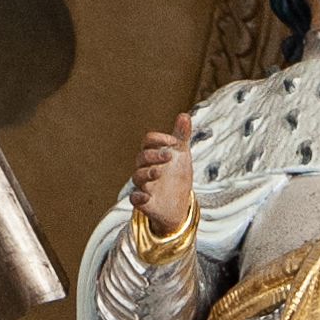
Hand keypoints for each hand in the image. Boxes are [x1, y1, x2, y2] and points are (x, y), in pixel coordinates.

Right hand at [129, 114, 193, 236]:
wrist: (178, 204)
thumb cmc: (176, 175)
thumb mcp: (181, 155)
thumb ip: (182, 136)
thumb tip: (184, 115)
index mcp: (153, 154)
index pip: (148, 140)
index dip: (159, 138)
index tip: (175, 142)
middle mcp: (145, 168)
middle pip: (141, 157)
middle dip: (153, 155)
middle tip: (169, 156)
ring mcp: (144, 185)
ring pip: (137, 176)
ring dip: (147, 173)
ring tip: (158, 172)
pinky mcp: (144, 202)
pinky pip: (134, 198)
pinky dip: (139, 197)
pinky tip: (147, 196)